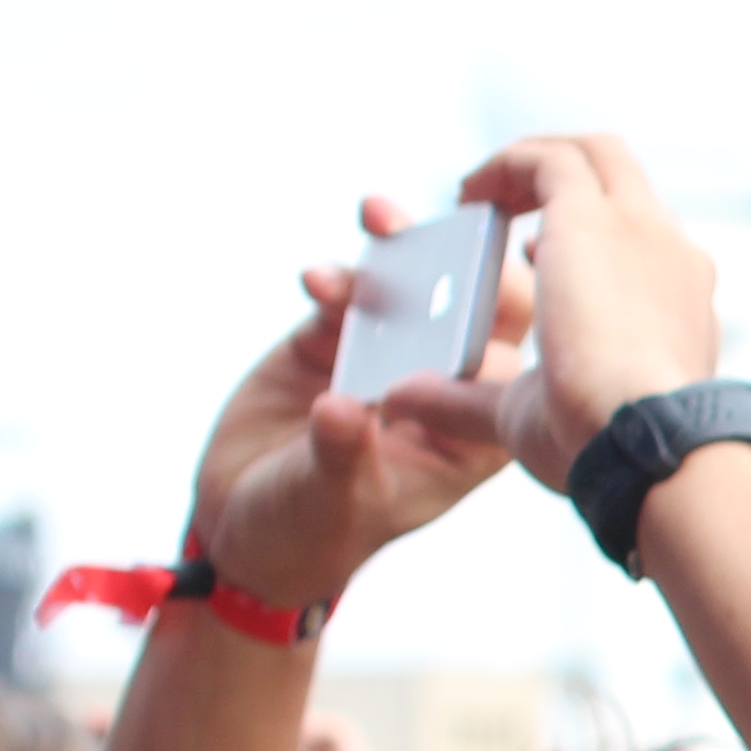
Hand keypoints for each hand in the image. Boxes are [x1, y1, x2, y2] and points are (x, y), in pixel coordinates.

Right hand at [187, 197, 533, 611]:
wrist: (245, 526)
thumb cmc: (313, 532)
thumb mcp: (331, 499)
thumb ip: (341, 452)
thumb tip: (343, 408)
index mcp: (471, 435)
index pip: (504, 368)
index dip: (505, 323)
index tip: (492, 282)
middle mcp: (437, 388)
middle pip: (471, 310)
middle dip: (461, 262)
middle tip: (444, 230)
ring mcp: (385, 358)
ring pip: (409, 291)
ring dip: (397, 251)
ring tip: (379, 218)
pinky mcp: (330, 342)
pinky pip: (344, 297)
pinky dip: (335, 278)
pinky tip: (317, 277)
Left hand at [419, 135, 719, 491]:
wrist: (641, 442)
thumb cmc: (600, 447)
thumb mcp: (527, 417)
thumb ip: (465, 399)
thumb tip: (399, 400)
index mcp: (679, 306)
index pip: (642, 243)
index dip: (589, 240)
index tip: (537, 258)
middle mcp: (671, 256)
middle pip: (625, 178)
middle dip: (566, 174)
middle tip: (508, 201)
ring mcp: (639, 229)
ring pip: (591, 154)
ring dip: (531, 162)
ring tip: (479, 191)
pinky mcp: (590, 215)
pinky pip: (545, 161)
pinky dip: (503, 166)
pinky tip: (465, 196)